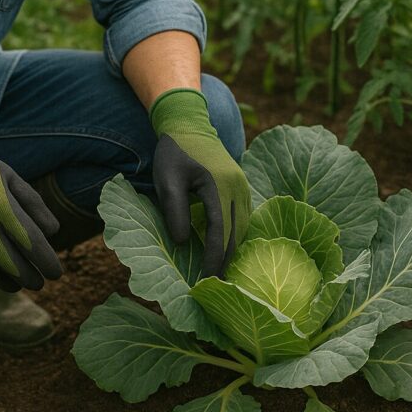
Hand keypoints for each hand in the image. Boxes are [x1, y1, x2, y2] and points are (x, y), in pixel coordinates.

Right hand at [0, 104, 62, 292]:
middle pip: (13, 264)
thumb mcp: (8, 176)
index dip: (47, 262)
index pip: (31, 242)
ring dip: (8, 283)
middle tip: (39, 283)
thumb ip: (33, 203)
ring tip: (18, 284)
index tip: (56, 273)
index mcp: (0, 204)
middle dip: (30, 278)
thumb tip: (54, 232)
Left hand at [150, 89, 250, 276]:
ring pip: (244, 228)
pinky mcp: (243, 186)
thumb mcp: (167, 181)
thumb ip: (175, 211)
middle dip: (227, 263)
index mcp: (219, 187)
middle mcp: (237, 188)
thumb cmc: (174, 153)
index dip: (214, 261)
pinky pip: (244, 217)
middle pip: (237, 235)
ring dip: (234, 251)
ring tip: (222, 274)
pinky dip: (237, 236)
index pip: (221, 234)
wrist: (189, 123)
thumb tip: (185, 244)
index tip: (206, 283)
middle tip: (216, 288)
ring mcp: (243, 186)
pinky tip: (228, 249)